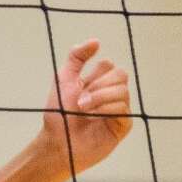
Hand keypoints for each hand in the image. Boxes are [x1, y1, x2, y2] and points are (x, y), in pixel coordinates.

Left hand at [40, 39, 132, 175]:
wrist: (57, 141)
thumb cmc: (59, 113)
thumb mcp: (63, 78)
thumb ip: (77, 57)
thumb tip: (96, 41)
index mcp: (98, 82)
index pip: (108, 65)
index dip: (94, 71)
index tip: (79, 83)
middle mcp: (110, 94)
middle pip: (120, 74)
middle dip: (99, 84)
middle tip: (80, 99)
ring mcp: (118, 110)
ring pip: (123, 91)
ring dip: (100, 97)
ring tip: (83, 109)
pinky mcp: (122, 126)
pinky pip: (124, 110)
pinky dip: (107, 109)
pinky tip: (94, 117)